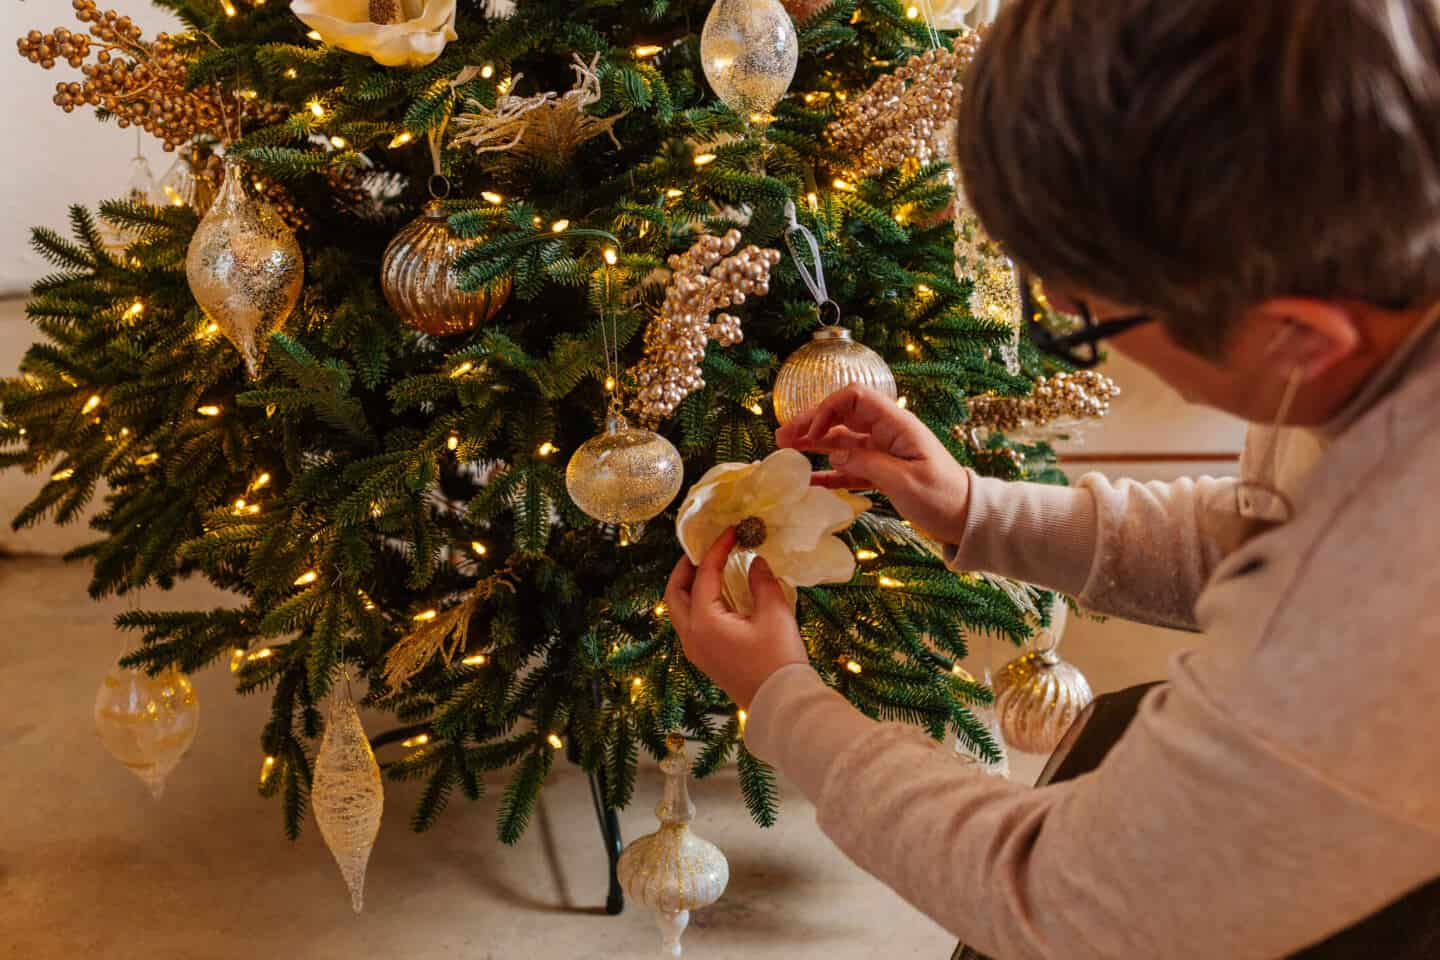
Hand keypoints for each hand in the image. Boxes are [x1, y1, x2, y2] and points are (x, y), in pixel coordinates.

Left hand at [664, 527, 808, 708]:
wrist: (781, 704)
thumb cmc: (778, 660)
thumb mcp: (775, 614)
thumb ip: (761, 582)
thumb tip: (755, 561)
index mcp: (704, 622)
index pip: (703, 575)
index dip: (717, 550)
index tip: (731, 531)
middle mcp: (691, 636)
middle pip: (674, 594)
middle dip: (686, 568)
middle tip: (704, 550)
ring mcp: (696, 651)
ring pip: (679, 611)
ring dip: (688, 587)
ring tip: (710, 569)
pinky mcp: (706, 659)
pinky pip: (690, 624)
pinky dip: (697, 604)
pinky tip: (720, 596)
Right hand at [775, 384, 971, 544]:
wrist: (965, 518)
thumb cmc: (941, 497)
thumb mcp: (904, 481)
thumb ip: (868, 464)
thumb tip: (836, 454)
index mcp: (896, 424)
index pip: (854, 398)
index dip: (827, 409)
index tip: (810, 432)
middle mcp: (886, 432)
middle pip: (842, 417)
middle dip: (811, 424)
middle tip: (781, 437)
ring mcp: (883, 451)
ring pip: (841, 441)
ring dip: (814, 444)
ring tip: (785, 451)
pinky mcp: (882, 471)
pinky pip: (849, 467)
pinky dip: (829, 472)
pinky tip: (808, 480)